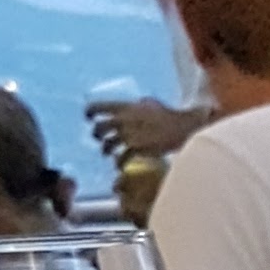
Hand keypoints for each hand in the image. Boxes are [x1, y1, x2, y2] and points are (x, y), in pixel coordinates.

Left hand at [87, 94, 206, 163]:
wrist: (180, 128)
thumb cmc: (167, 115)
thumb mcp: (150, 103)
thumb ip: (138, 105)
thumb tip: (137, 105)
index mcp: (124, 107)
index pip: (98, 107)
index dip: (90, 112)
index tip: (89, 117)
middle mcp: (122, 120)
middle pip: (99, 127)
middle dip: (97, 133)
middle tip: (99, 137)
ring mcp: (128, 135)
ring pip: (107, 144)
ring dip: (105, 149)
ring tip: (107, 152)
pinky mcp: (136, 149)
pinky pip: (121, 158)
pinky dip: (119, 163)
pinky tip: (119, 165)